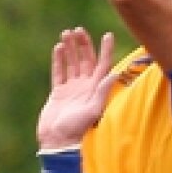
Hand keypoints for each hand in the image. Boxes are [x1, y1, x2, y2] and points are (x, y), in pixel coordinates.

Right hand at [37, 27, 115, 150]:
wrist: (57, 142)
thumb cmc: (76, 129)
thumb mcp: (92, 110)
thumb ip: (101, 92)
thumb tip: (114, 74)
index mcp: (95, 90)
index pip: (103, 65)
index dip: (106, 50)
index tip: (108, 35)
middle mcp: (84, 87)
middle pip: (86, 60)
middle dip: (83, 44)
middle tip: (79, 30)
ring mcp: (71, 89)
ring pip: (71, 63)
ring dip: (70, 48)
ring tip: (67, 33)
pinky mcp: (58, 93)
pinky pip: (59, 73)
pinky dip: (58, 60)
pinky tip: (58, 48)